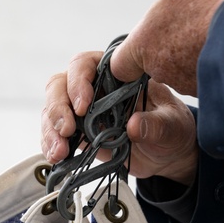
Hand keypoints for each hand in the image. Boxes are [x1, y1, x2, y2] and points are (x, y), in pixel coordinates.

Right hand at [41, 52, 197, 185]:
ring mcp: (83, 110)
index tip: (83, 106)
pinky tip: (55, 158)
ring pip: (53, 110)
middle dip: (58, 108)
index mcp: (116, 73)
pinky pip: (55, 133)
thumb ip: (156, 125)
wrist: (168, 154)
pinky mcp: (78, 133)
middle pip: (60, 85)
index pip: (85, 64)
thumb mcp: (172, 126)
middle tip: (67, 131)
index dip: (78, 82)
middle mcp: (94, 88)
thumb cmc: (172, 128)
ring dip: (50, 130)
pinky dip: (50, 145)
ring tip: (59, 152)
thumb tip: (134, 126)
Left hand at [109, 0, 223, 95]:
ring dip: (187, 55)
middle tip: (184, 26)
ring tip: (205, 33)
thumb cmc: (206, 6)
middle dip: (164, 48)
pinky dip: (206, 65)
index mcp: (142, 47)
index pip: (120, 66)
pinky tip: (220, 47)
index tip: (143, 40)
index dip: (128, 56)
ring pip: (179, 71)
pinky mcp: (206, 90)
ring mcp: (184, 83)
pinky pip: (201, 78)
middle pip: (153, 65)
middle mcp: (159, 71)